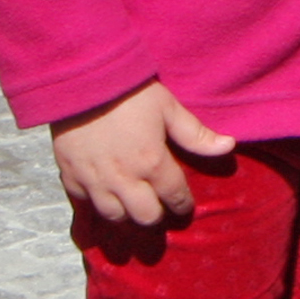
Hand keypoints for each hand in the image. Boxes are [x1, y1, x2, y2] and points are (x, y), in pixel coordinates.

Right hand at [50, 81, 234, 227]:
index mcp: (153, 163)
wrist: (84, 81)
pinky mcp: (71, 177)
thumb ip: (196, 134)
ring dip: (127, 216)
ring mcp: (95, 181)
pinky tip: (103, 202)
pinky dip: (95, 208)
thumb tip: (228, 146)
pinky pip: (83, 206)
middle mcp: (125, 179)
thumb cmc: (130, 92)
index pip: (175, 197)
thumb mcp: (168, 108)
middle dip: (156, 216)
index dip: (183, 205)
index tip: (184, 206)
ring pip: (115, 217)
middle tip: (158, 208)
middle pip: (146, 217)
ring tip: (132, 208)